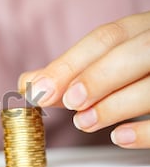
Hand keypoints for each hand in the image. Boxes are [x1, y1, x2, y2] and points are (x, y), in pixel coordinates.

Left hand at [19, 11, 149, 148]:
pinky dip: (146, 131)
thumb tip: (28, 83)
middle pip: (138, 53)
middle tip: (68, 102)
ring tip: (84, 122)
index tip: (39, 88)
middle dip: (98, 78)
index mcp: (142, 29)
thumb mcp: (108, 62)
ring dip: (115, 106)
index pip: (107, 38)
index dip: (70, 63)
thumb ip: (71, 73)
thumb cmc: (138, 69)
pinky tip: (118, 137)